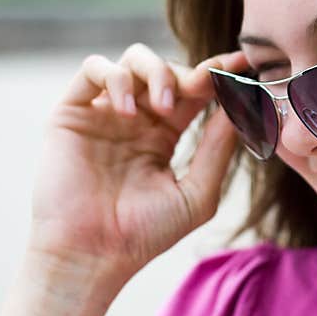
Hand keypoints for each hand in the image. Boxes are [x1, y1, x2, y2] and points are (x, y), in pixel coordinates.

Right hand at [30, 43, 249, 279]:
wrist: (93, 256)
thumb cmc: (145, 234)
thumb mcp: (197, 193)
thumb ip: (217, 150)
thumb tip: (239, 108)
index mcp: (164, 134)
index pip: (195, 91)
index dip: (219, 73)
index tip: (244, 63)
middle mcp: (135, 118)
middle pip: (168, 69)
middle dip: (191, 74)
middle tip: (205, 86)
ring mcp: (104, 113)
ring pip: (134, 59)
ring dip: (157, 72)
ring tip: (165, 107)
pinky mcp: (72, 112)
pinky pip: (93, 69)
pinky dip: (116, 77)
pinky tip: (129, 111)